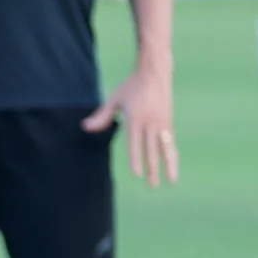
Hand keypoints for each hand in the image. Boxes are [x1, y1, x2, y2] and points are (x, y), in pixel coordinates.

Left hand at [84, 64, 177, 186]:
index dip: (136, 159)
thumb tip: (85, 127)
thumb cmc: (131, 86)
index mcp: (135, 118)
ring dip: (168, 165)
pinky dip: (172, 155)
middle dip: (152, 169)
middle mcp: (151, 122)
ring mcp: (162, 123)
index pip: (135, 143)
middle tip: (152, 186)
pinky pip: (170, 142)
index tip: (137, 174)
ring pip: (166, 148)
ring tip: (171, 181)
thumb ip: (101, 116)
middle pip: (151, 150)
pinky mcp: (169, 122)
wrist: (154, 71)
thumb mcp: (114, 99)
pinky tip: (173, 166)